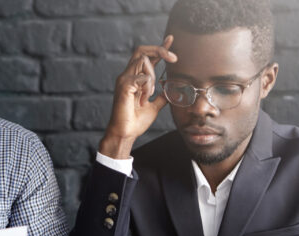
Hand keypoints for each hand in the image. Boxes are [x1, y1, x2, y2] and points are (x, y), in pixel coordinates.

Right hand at [99, 36, 177, 158]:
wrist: (125, 134)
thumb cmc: (135, 122)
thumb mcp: (154, 107)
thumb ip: (161, 97)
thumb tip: (171, 92)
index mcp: (134, 79)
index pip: (146, 56)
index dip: (159, 47)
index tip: (171, 39)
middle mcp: (127, 76)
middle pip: (142, 50)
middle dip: (159, 50)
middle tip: (174, 58)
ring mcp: (124, 80)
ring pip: (143, 61)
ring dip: (152, 76)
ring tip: (148, 95)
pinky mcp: (124, 86)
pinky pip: (142, 77)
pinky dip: (147, 87)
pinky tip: (143, 99)